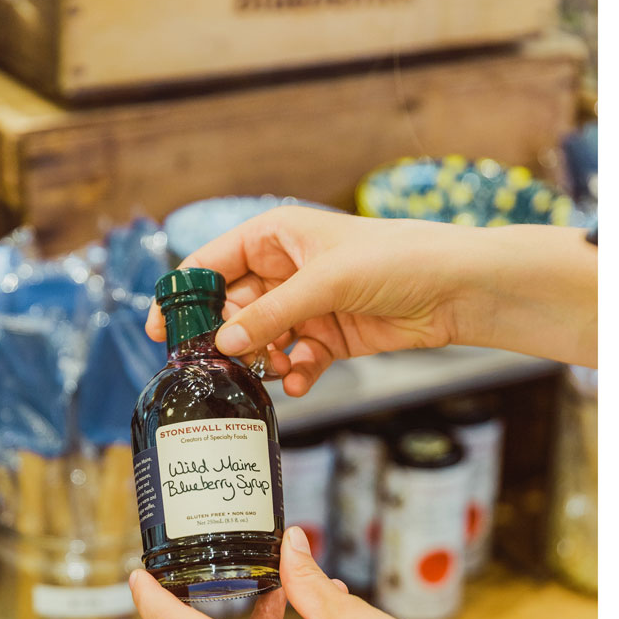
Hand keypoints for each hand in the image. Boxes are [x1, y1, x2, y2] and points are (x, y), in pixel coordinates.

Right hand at [146, 207, 597, 394]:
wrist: (456, 288)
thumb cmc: (396, 260)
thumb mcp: (326, 282)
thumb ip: (272, 314)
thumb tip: (224, 342)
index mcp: (276, 236)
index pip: (212, 262)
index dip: (184, 294)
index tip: (162, 329)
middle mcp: (288, 269)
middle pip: (234, 308)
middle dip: (229, 338)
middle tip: (221, 365)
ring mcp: (310, 304)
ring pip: (264, 339)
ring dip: (265, 360)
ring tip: (276, 371)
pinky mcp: (332, 336)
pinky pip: (297, 359)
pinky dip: (295, 373)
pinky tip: (300, 382)